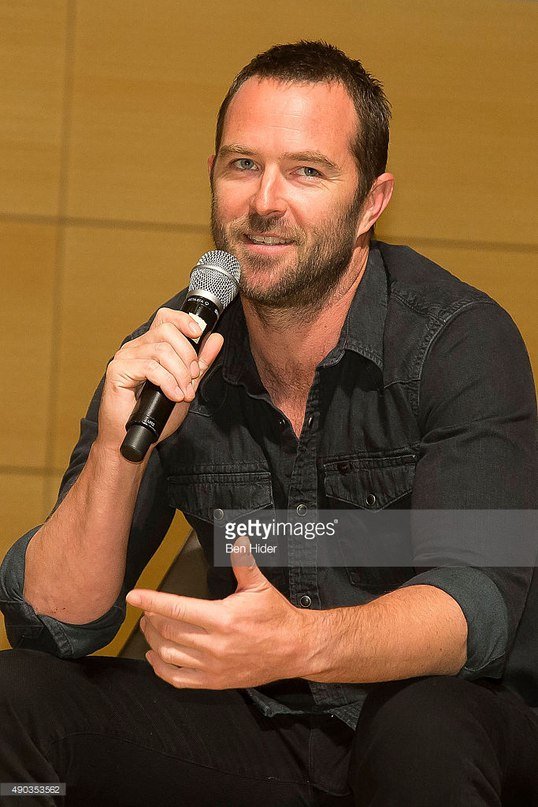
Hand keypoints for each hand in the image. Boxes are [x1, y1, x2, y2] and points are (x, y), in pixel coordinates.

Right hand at [98, 307, 223, 451]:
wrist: (133, 439)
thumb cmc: (156, 415)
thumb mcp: (186, 385)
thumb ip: (200, 363)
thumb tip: (216, 338)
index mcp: (150, 346)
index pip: (166, 317)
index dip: (184, 320)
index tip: (198, 334)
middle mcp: (136, 347)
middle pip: (167, 330)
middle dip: (188, 355)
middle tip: (193, 378)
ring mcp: (125, 357)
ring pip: (161, 350)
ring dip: (180, 373)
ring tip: (184, 393)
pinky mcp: (117, 370)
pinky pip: (150, 367)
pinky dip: (168, 382)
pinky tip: (174, 395)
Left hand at [126, 539, 312, 688]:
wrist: (295, 650)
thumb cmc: (277, 618)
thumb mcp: (260, 587)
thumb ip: (244, 564)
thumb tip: (238, 540)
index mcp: (223, 618)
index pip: (177, 608)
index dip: (151, 600)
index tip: (134, 596)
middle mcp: (214, 645)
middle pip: (168, 631)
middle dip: (151, 618)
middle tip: (147, 609)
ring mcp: (213, 666)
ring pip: (168, 653)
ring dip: (153, 640)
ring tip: (149, 628)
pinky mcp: (214, 682)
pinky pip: (177, 679)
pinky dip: (160, 668)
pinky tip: (156, 656)